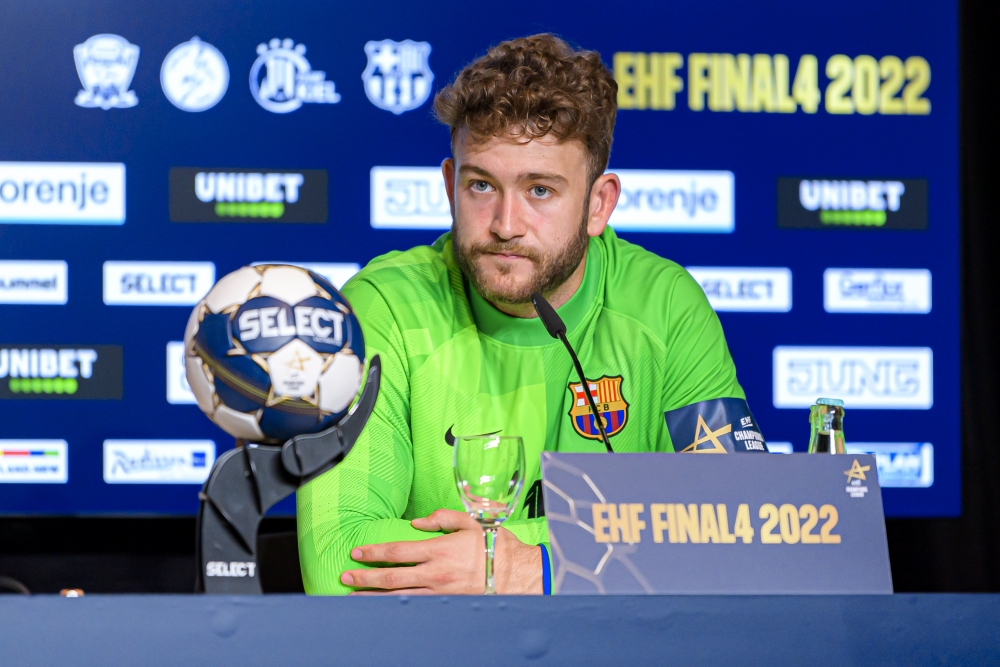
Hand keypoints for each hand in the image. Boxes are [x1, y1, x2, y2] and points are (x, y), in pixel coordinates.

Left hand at [341, 509, 541, 594]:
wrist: (516, 574)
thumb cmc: (494, 545)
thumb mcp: (470, 521)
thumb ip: (442, 517)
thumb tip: (417, 523)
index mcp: (439, 548)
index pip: (398, 550)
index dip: (375, 552)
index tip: (358, 552)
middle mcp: (436, 572)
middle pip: (392, 576)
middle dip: (366, 576)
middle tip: (346, 575)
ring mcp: (440, 591)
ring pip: (399, 596)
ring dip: (374, 596)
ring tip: (354, 596)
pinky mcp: (447, 603)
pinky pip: (416, 606)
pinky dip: (396, 607)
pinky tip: (382, 608)